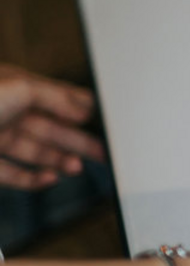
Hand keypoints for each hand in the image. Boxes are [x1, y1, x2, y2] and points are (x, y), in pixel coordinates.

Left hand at [0, 66, 104, 188]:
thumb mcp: (19, 87)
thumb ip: (54, 96)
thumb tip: (82, 106)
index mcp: (16, 88)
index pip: (58, 98)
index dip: (82, 109)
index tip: (104, 121)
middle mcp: (7, 112)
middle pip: (50, 128)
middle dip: (77, 140)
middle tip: (103, 151)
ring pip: (34, 152)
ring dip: (58, 160)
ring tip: (77, 167)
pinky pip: (13, 173)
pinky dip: (32, 178)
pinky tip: (49, 178)